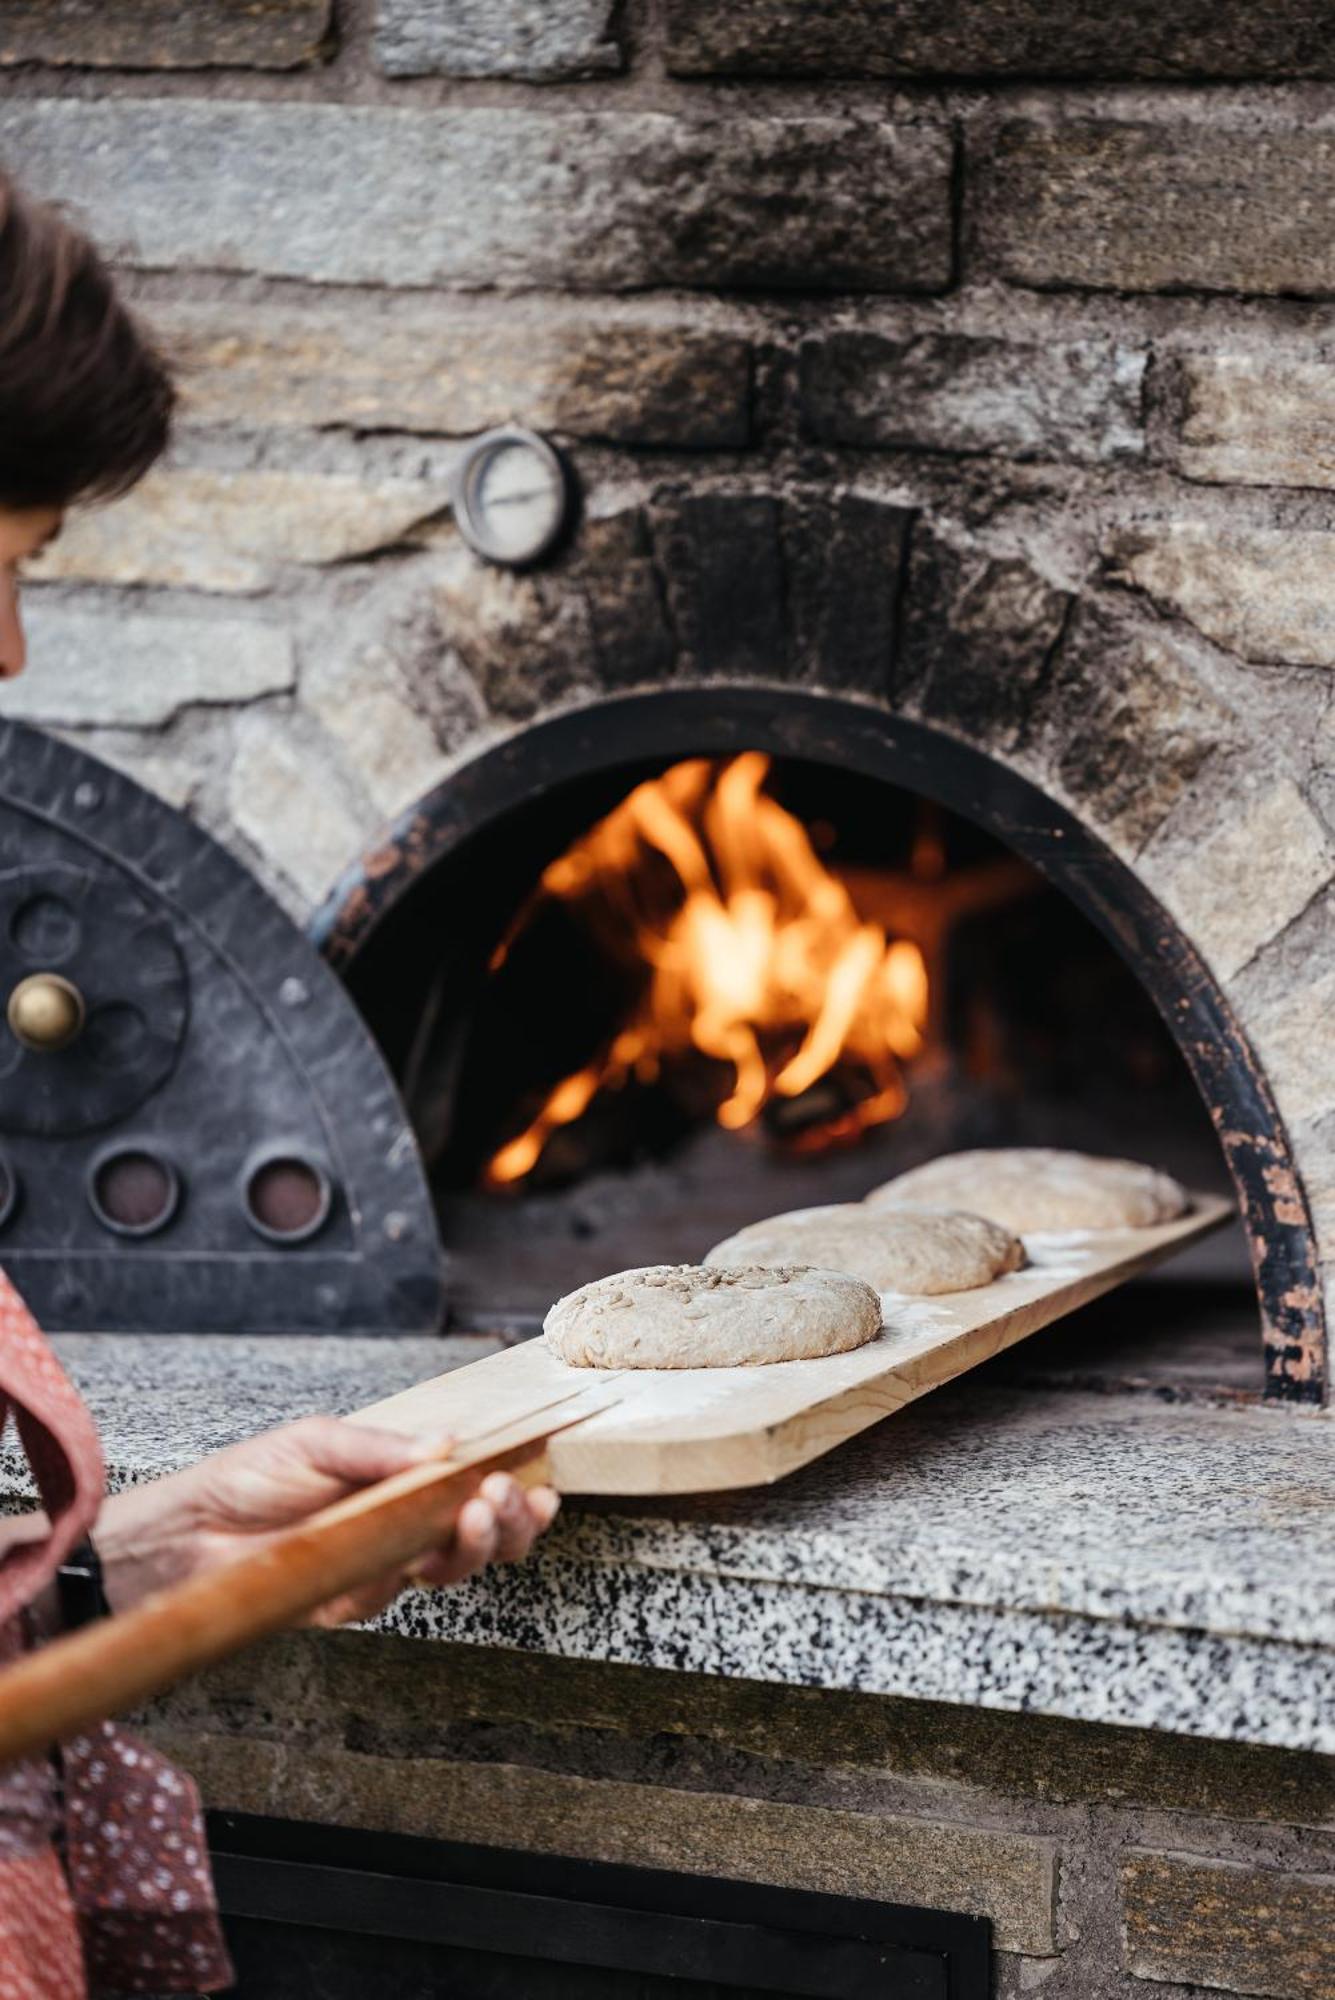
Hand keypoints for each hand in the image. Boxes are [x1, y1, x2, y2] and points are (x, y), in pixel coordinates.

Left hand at [94, 1416, 559, 1626]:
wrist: (189, 1528)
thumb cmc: (251, 1477)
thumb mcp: (320, 1441)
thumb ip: (383, 1449)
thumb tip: (449, 1444)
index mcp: (402, 1484)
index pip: (472, 1492)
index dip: (515, 1494)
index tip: (543, 1479)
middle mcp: (401, 1528)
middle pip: (481, 1538)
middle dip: (511, 1522)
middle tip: (508, 1497)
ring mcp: (380, 1567)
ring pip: (451, 1569)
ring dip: (478, 1544)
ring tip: (481, 1513)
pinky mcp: (351, 1600)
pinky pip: (394, 1592)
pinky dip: (411, 1568)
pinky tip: (414, 1546)